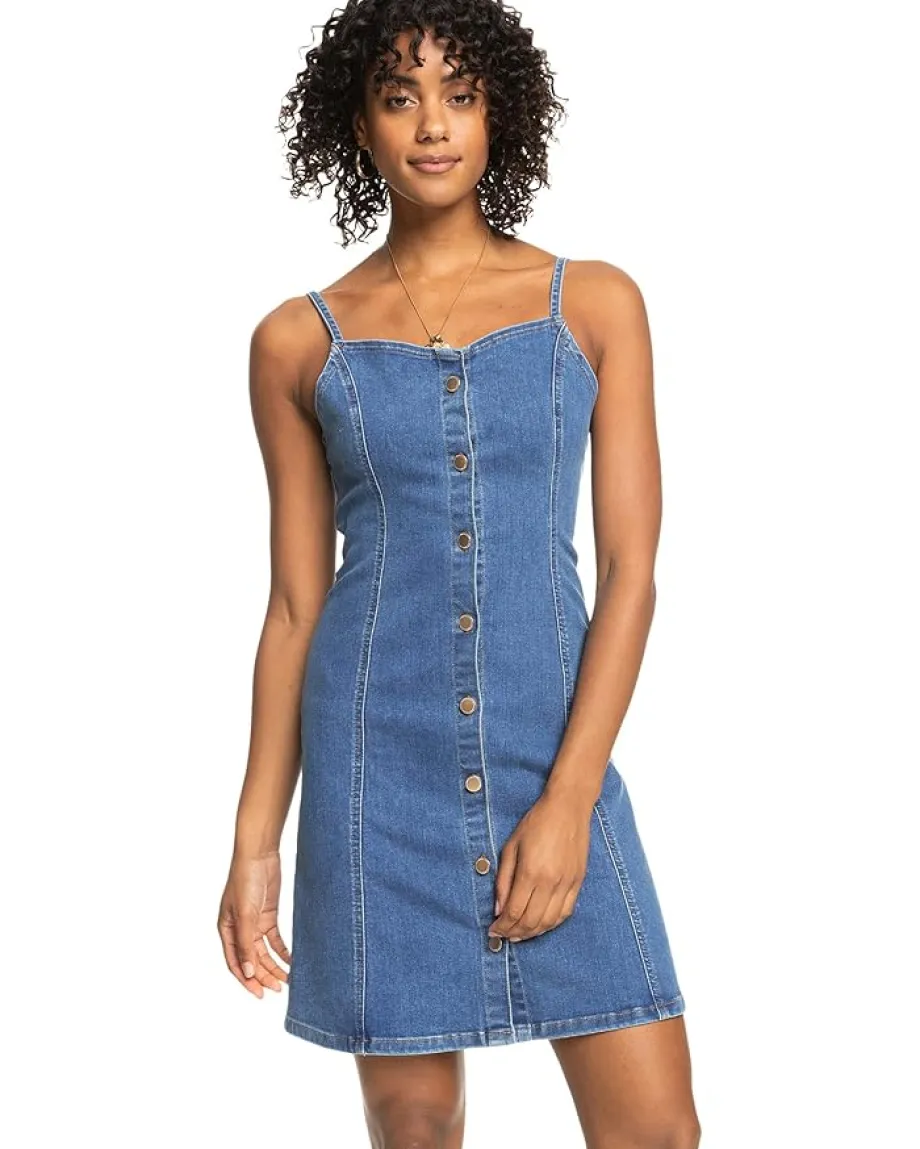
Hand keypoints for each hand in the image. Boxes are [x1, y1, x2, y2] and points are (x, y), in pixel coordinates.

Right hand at [217, 849, 290, 997]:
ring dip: (274, 966)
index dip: (247, 980)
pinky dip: (282, 951)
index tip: (260, 994)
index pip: (235, 963)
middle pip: (251, 960)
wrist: (259, 855)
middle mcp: (239, 929)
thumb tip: (248, 972)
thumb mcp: (245, 914)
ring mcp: (254, 923)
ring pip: (264, 952)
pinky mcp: (268, 916)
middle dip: (263, 976)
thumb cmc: (245, 880)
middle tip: (278, 989)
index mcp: (226, 930)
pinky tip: (292, 961)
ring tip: (287, 980)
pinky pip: (275, 940)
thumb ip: (246, 944)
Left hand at [489, 791, 590, 942]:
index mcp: (531, 872)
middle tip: (503, 935)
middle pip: (531, 921)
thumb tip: (498, 908)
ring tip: (519, 934)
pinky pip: (566, 913)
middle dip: (514, 933)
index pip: (514, 912)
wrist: (568, 808)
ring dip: (533, 933)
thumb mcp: (510, 846)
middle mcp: (551, 882)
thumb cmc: (536, 822)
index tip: (493, 930)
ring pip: (549, 921)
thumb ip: (503, 880)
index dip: (502, 926)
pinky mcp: (578, 882)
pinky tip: (541, 925)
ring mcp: (567, 883)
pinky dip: (551, 924)